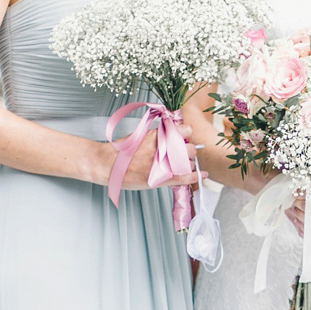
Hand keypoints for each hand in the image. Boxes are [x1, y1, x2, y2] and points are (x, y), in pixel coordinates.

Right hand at [85, 122, 200, 191]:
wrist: (108, 164)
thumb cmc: (123, 151)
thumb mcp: (142, 135)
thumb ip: (158, 135)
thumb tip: (172, 132)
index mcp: (159, 135)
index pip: (185, 131)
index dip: (186, 135)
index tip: (183, 138)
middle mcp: (164, 148)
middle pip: (190, 148)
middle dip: (188, 150)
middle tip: (181, 153)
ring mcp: (164, 164)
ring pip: (189, 162)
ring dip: (188, 163)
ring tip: (180, 165)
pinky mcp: (162, 178)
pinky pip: (186, 177)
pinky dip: (196, 176)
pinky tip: (202, 175)